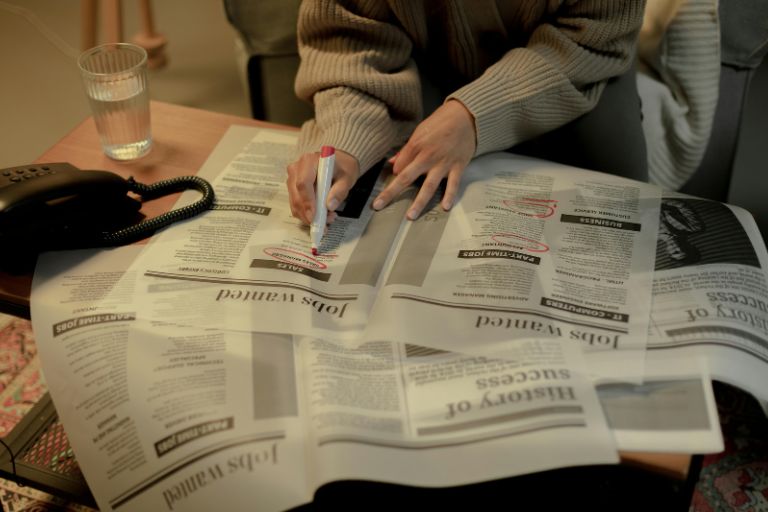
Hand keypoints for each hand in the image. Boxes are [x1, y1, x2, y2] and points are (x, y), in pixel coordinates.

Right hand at [286, 149, 359, 224]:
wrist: (338, 163)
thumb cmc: (342, 168)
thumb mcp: (347, 178)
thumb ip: (339, 191)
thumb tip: (330, 206)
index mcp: (308, 162)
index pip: (303, 184)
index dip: (307, 201)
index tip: (314, 216)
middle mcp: (296, 169)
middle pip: (296, 196)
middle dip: (308, 214)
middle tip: (324, 224)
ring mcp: (292, 179)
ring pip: (295, 203)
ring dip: (308, 216)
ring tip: (327, 218)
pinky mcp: (292, 188)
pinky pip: (296, 204)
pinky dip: (306, 214)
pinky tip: (321, 215)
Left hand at [372, 99, 475, 219]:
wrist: (466, 116)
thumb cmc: (441, 123)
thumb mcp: (420, 131)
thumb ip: (406, 150)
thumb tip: (392, 163)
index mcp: (416, 147)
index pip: (399, 167)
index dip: (392, 177)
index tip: (387, 187)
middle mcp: (428, 157)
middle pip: (406, 178)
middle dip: (391, 193)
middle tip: (379, 205)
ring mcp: (443, 164)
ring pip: (428, 186)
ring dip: (419, 202)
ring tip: (411, 216)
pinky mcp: (458, 167)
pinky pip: (453, 184)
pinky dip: (449, 196)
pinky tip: (445, 207)